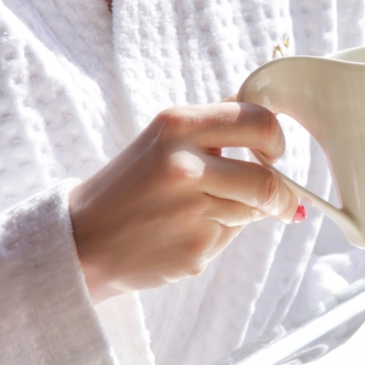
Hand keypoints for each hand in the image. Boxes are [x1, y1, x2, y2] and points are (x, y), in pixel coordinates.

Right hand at [69, 101, 298, 298]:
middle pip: (267, 180)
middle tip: (280, 198)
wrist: (82, 239)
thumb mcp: (162, 139)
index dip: (275, 140)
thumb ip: (212, 127)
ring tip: (205, 212)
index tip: (274, 152)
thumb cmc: (128, 186)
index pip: (258, 122)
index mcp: (178, 126)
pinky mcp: (195, 249)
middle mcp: (186, 165)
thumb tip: (263, 115)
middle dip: (282, 194)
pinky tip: (184, 232)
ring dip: (246, 214)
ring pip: (252, 211)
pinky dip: (218, 235)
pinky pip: (230, 237)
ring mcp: (191, 210)